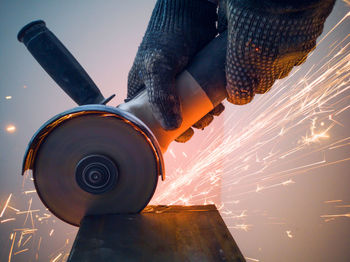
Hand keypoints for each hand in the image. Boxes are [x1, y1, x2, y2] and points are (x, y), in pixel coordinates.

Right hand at [127, 0, 216, 129]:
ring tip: (214, 113)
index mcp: (142, 90)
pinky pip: (202, 95)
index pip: (149, 120)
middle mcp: (159, 88)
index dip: (165, 131)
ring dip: (203, 115)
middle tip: (203, 123)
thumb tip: (171, 127)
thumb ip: (161, 96)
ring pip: (190, 108)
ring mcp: (178, 83)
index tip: (183, 134)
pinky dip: (210, 102)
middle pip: (173, 116)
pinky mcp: (195, 76)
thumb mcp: (158, 67)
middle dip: (189, 124)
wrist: (189, 9)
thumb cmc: (167, 36)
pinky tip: (219, 104)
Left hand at [218, 0, 334, 104]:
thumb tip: (220, 35)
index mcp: (243, 58)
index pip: (240, 96)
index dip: (236, 93)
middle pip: (261, 88)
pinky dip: (289, 53)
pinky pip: (296, 58)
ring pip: (280, 73)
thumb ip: (224, 29)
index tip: (233, 86)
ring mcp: (290, 56)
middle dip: (254, 80)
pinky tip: (283, 36)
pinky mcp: (308, 45)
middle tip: (249, 63)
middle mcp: (268, 64)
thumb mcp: (228, 9)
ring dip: (272, 66)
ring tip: (266, 46)